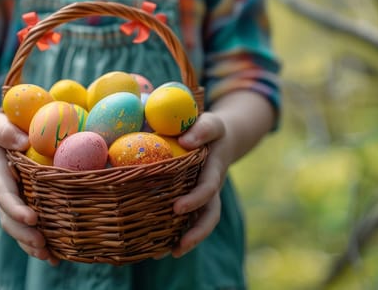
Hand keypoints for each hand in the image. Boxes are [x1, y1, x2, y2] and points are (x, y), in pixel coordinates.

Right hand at [0, 113, 59, 265]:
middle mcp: (4, 193)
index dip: (16, 208)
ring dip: (30, 244)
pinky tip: (56, 258)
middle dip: (24, 234)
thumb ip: (6, 131)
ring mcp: (12, 202)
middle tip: (42, 244)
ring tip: (49, 257)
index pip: (5, 195)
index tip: (31, 218)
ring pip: (17, 228)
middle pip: (9, 219)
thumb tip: (24, 141)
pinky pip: (27, 228)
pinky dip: (39, 244)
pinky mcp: (22, 205)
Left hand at [171, 112, 231, 257]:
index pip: (208, 187)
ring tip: (168, 254)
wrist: (220, 139)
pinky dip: (176, 236)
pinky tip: (157, 249)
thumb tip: (186, 140)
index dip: (195, 199)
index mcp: (213, 169)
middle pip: (210, 215)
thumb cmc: (206, 129)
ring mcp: (205, 198)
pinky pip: (189, 222)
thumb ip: (201, 129)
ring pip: (201, 224)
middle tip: (178, 246)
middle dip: (196, 231)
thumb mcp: (209, 123)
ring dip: (188, 240)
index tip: (177, 208)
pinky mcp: (195, 203)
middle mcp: (211, 188)